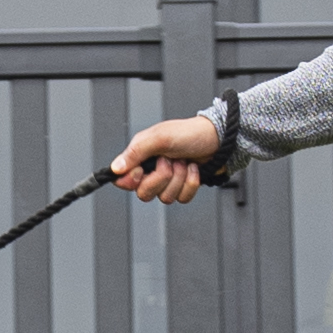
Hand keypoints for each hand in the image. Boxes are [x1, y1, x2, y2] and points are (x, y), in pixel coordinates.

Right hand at [108, 110, 236, 200]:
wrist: (217, 139)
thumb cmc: (188, 133)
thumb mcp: (159, 137)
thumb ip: (135, 152)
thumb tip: (115, 168)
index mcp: (141, 157)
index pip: (123, 180)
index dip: (131, 180)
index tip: (140, 172)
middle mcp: (152, 171)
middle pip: (144, 194)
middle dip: (161, 178)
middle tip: (169, 161)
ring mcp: (168, 182)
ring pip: (165, 198)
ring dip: (178, 179)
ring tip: (183, 162)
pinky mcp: (182, 188)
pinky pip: (182, 199)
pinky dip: (190, 184)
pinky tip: (192, 169)